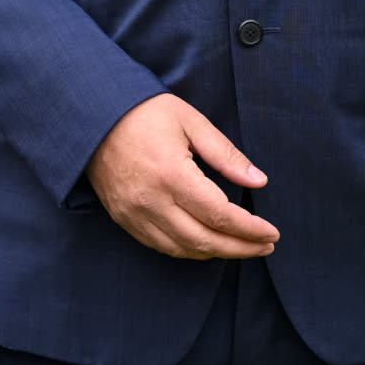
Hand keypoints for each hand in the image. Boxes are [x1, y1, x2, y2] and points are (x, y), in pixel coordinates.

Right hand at [85, 93, 279, 259]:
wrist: (92, 116)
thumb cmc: (144, 112)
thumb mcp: (190, 121)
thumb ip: (225, 154)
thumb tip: (259, 180)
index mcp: (172, 175)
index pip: (220, 215)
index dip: (250, 229)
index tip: (272, 233)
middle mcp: (152, 201)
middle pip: (205, 240)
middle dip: (240, 248)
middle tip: (266, 247)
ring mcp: (135, 214)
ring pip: (183, 249)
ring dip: (217, 253)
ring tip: (243, 246)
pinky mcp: (124, 219)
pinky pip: (161, 246)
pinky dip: (189, 250)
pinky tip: (207, 243)